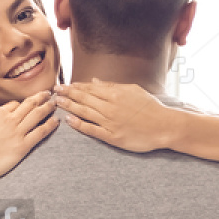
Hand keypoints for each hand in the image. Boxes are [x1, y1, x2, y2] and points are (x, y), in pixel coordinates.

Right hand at [0, 92, 58, 185]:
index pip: (16, 104)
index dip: (25, 103)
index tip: (31, 102)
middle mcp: (9, 120)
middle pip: (30, 104)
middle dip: (40, 97)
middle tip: (48, 93)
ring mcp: (17, 132)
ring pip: (37, 115)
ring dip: (48, 107)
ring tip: (55, 104)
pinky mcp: (23, 146)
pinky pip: (40, 132)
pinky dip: (50, 125)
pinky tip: (56, 121)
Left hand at [55, 80, 179, 151]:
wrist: (163, 126)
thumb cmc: (150, 107)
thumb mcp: (133, 90)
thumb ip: (112, 86)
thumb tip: (94, 81)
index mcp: (115, 93)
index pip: (90, 88)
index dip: (75, 86)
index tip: (64, 84)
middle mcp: (110, 106)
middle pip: (84, 98)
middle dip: (68, 93)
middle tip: (54, 91)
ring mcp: (110, 122)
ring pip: (85, 112)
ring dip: (70, 106)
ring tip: (57, 102)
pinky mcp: (112, 137)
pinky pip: (92, 129)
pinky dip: (79, 125)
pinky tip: (69, 120)